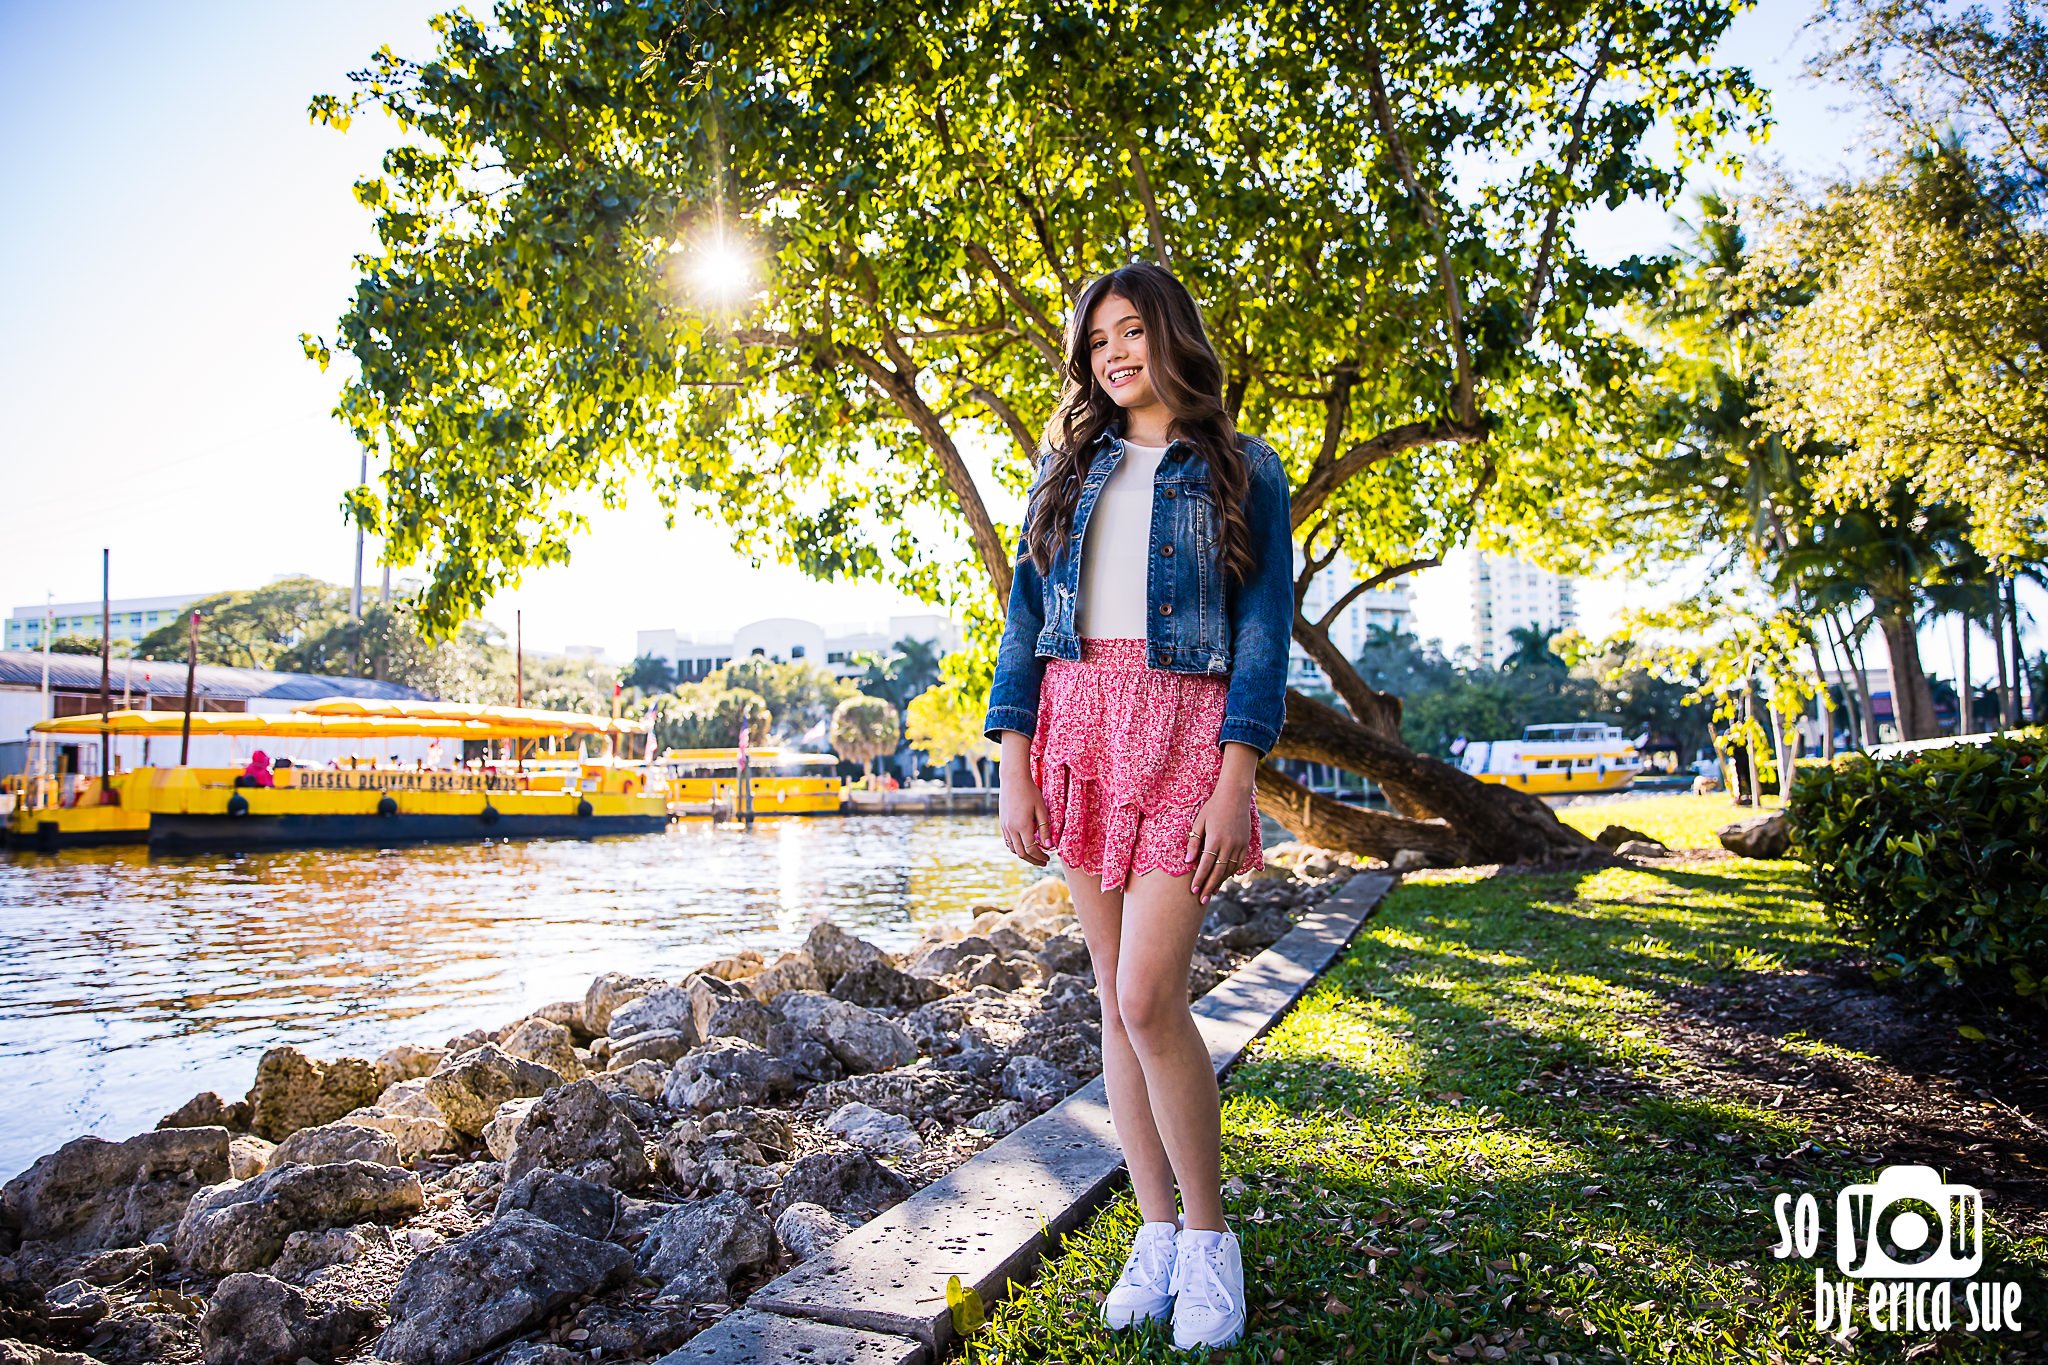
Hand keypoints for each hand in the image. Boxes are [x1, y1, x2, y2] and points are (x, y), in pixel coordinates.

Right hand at [997, 732, 1052, 865]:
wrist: (1013, 779)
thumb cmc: (1030, 791)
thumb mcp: (1041, 809)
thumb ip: (1045, 828)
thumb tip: (1050, 846)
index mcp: (1022, 826)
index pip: (1032, 849)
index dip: (1040, 857)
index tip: (1048, 859)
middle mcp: (1011, 829)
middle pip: (1021, 853)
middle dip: (1033, 860)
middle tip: (1043, 862)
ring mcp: (1005, 826)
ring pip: (1013, 849)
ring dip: (1024, 855)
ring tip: (1035, 854)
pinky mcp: (1002, 823)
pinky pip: (1008, 841)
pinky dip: (1016, 847)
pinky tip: (1024, 845)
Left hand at [1185, 784, 1250, 903]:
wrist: (1235, 796)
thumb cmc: (1213, 807)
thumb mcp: (1199, 822)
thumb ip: (1194, 842)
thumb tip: (1188, 861)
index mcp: (1215, 839)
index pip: (1205, 865)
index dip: (1199, 880)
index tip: (1193, 891)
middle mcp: (1229, 845)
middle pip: (1218, 872)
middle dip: (1209, 887)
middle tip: (1201, 900)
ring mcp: (1239, 845)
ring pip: (1229, 870)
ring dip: (1220, 883)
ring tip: (1211, 893)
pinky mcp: (1245, 844)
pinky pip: (1238, 864)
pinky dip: (1230, 873)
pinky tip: (1223, 878)